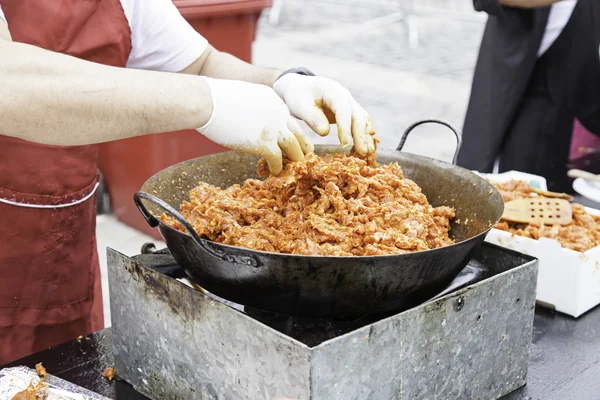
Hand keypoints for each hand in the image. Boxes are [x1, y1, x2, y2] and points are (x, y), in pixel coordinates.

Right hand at [197, 78, 313, 174]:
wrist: (207, 101)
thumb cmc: (214, 97)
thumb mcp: (243, 96)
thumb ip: (252, 107)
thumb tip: (247, 117)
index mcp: (273, 100)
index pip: (288, 119)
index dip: (288, 132)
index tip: (287, 142)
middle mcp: (279, 113)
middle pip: (298, 132)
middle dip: (301, 146)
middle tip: (300, 157)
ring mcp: (274, 128)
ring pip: (294, 148)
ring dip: (294, 160)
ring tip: (291, 169)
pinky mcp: (264, 144)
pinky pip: (278, 160)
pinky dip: (277, 168)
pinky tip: (273, 173)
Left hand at [274, 74, 375, 154]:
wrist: (299, 88)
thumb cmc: (298, 96)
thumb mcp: (299, 105)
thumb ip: (311, 117)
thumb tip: (325, 133)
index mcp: (333, 91)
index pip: (343, 110)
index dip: (345, 127)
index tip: (344, 143)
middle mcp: (345, 96)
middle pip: (358, 115)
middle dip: (361, 134)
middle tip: (362, 152)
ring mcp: (349, 104)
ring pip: (363, 120)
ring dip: (366, 137)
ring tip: (368, 154)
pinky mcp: (349, 113)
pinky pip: (360, 123)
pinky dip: (364, 136)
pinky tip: (367, 149)